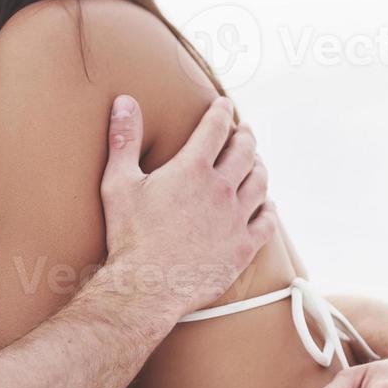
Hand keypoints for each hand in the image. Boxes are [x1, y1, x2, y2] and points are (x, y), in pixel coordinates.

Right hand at [100, 95, 275, 315]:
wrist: (148, 285)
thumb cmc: (129, 235)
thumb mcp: (118, 183)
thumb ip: (124, 140)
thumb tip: (124, 102)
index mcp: (192, 169)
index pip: (215, 128)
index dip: (221, 111)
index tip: (224, 104)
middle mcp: (221, 189)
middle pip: (245, 152)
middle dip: (245, 136)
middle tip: (244, 131)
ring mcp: (236, 219)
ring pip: (260, 184)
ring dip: (259, 168)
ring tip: (257, 163)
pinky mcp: (243, 248)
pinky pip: (266, 223)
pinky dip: (269, 210)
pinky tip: (268, 207)